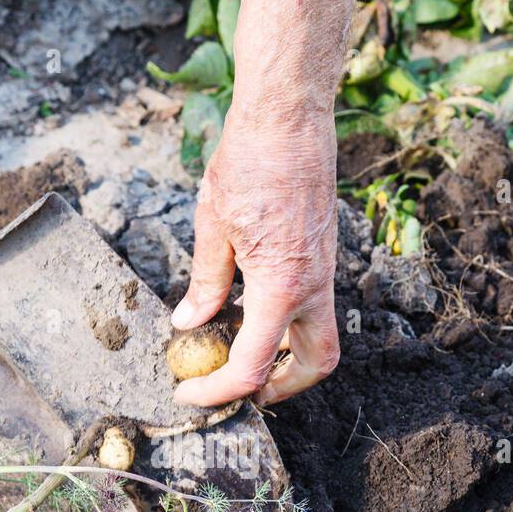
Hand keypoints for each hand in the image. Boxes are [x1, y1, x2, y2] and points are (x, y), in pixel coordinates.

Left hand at [171, 105, 340, 408]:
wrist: (289, 117)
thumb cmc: (250, 162)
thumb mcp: (213, 227)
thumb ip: (205, 283)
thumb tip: (189, 323)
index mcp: (281, 288)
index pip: (252, 365)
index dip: (219, 391)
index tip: (190, 394)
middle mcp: (313, 286)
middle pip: (316, 364)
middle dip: (283, 389)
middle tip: (241, 392)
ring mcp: (324, 270)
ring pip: (321, 337)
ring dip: (288, 358)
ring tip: (241, 355)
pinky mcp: (323, 254)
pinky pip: (314, 306)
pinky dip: (288, 324)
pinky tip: (251, 311)